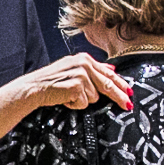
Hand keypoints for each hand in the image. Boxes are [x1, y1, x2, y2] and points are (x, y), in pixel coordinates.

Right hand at [4, 52, 134, 113]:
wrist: (34, 87)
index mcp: (84, 58)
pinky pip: (85, 103)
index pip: (107, 72)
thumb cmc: (50, 81)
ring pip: (95, 97)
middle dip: (120, 96)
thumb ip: (92, 70)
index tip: (129, 91)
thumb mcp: (72, 69)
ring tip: (68, 96)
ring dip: (83, 100)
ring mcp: (81, 74)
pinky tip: (65, 99)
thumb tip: (112, 71)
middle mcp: (84, 64)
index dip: (120, 83)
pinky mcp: (77, 86)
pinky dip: (75, 104)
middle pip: (108, 84)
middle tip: (128, 105)